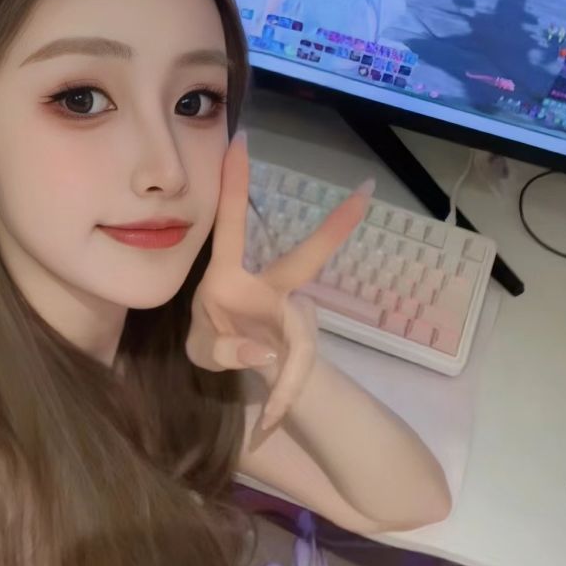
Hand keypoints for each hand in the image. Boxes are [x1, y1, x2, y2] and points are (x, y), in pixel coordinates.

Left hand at [186, 133, 373, 431]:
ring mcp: (289, 316)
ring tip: (271, 417)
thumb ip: (221, 350)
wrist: (242, 377)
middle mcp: (267, 289)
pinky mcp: (300, 345)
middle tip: (365, 195)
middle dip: (332, 231)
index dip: (235, 186)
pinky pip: (295, 377)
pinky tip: (268, 424)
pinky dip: (282, 403)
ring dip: (283, 381)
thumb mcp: (199, 354)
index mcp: (228, 278)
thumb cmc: (212, 346)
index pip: (233, 227)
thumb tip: (262, 348)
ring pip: (297, 345)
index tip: (240, 140)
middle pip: (304, 261)